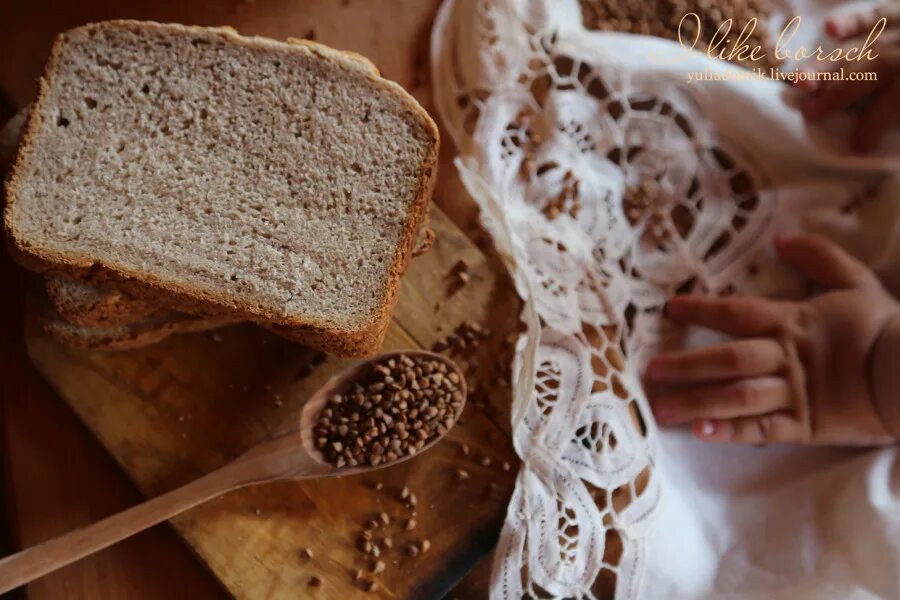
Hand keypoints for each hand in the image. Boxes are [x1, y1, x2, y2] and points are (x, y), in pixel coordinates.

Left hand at [645, 234, 899, 445]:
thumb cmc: (884, 327)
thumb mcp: (855, 281)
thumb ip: (818, 257)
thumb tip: (781, 237)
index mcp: (791, 323)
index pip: (735, 313)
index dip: (701, 310)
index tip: (669, 310)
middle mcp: (783, 358)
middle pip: (726, 359)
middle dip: (685, 365)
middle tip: (649, 371)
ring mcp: (793, 394)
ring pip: (736, 398)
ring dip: (696, 402)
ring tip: (660, 409)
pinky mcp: (804, 426)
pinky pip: (761, 430)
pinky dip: (730, 431)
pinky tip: (700, 433)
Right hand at [799, 4, 899, 151]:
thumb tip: (898, 136)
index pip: (890, 108)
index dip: (871, 128)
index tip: (858, 147)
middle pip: (867, 75)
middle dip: (835, 95)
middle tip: (809, 113)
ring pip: (862, 48)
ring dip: (828, 65)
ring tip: (800, 81)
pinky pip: (875, 13)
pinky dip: (852, 21)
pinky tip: (831, 30)